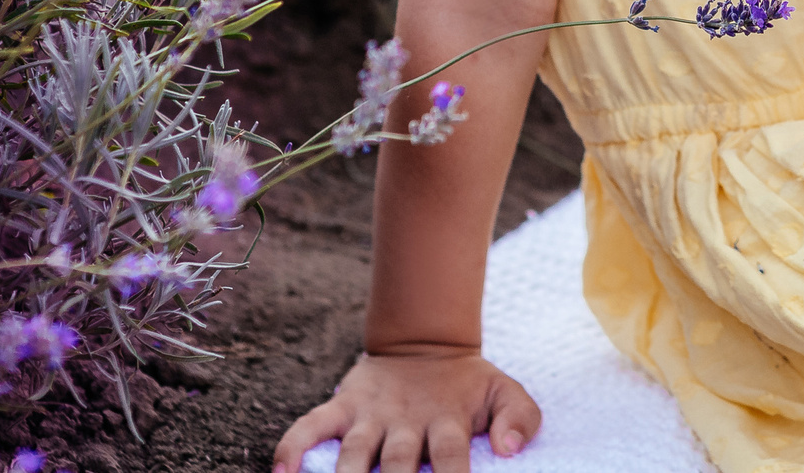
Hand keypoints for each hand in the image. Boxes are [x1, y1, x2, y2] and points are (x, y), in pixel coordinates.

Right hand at [273, 346, 541, 472]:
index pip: (452, 456)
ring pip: (354, 453)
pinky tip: (282, 472)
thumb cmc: (468, 386)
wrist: (427, 344)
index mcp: (448, 421)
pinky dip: (293, 445)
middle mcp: (408, 422)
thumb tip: (509, 449)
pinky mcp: (343, 406)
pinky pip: (311, 425)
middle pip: (398, 464)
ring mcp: (372, 415)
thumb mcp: (504, 392)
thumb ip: (520, 417)